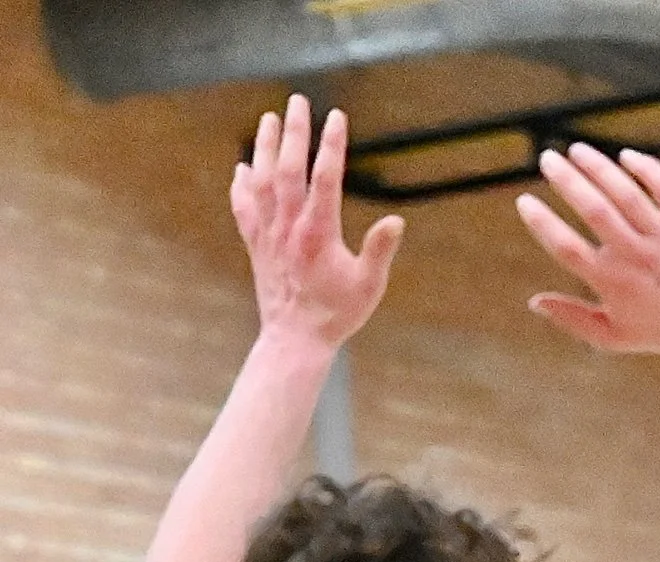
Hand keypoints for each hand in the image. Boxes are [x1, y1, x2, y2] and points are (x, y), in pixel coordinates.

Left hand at [231, 95, 403, 352]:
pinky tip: (242, 169)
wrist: (294, 341)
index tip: (337, 117)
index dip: (332, 144)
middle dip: (293, 131)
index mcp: (318, 233)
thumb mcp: (368, 286)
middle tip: (297, 101)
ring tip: (268, 119)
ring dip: (264, 147)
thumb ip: (379, 251)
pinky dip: (241, 186)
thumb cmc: (336, 315)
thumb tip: (397, 221)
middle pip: (288, 167)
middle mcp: (289, 227)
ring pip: (262, 180)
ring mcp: (268, 234)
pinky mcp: (256, 246)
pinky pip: (244, 209)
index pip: (326, 176)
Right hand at [517, 144, 659, 362]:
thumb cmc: (657, 332)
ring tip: (576, 150)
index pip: (568, 248)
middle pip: (594, 210)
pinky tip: (624, 157)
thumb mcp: (611, 336)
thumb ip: (572, 318)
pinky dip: (645, 170)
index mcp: (613, 284)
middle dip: (567, 181)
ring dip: (598, 167)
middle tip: (546, 158)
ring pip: (626, 193)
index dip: (543, 224)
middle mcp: (637, 257)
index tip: (525, 202)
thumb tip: (533, 302)